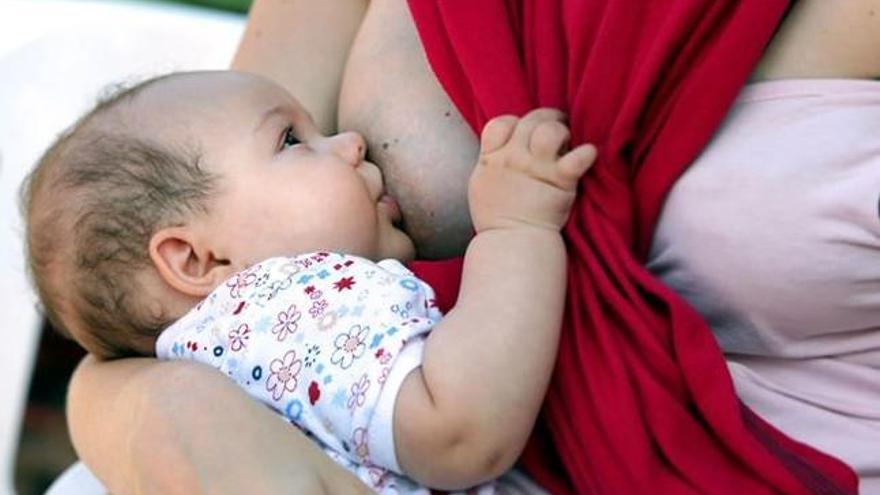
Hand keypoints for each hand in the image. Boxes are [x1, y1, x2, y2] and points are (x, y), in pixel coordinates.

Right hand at [468, 108, 595, 232]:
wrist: (512, 246)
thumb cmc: (498, 220)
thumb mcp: (481, 187)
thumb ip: (492, 164)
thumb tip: (502, 149)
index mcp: (491, 159)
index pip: (500, 123)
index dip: (515, 123)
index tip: (525, 133)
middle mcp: (512, 159)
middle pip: (530, 120)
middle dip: (547, 118)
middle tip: (558, 125)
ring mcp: (536, 169)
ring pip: (550, 131)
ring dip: (562, 131)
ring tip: (568, 141)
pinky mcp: (560, 182)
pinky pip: (578, 157)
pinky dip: (587, 154)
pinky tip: (588, 155)